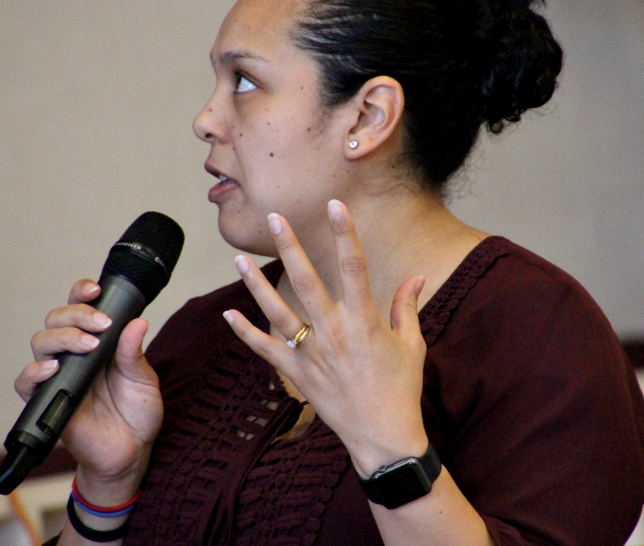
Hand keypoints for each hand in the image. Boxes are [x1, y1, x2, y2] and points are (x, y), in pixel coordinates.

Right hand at [13, 279, 162, 503]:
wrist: (131, 453)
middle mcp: (74, 355)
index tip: (96, 290)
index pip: (79, 308)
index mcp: (97, 342)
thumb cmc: (137, 414)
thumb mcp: (143, 380)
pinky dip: (35, 372)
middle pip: (56, 319)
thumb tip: (137, 322)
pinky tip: (54, 369)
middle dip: (76, 315)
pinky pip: (26, 382)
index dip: (81, 293)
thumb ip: (133, 353)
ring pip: (41, 342)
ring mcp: (59, 377)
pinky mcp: (47, 402)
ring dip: (62, 337)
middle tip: (101, 325)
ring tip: (87, 346)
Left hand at [223, 200, 428, 476]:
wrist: (382, 437)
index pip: (355, 267)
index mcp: (364, 321)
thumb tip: (415, 277)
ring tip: (238, 259)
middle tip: (274, 217)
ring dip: (256, 285)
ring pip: (277, 312)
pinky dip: (245, 333)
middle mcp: (334, 332)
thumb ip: (407, 307)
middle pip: (306, 282)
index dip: (345, 233)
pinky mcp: (296, 375)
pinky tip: (227, 313)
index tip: (335, 205)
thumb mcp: (412, 345)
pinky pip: (265, 350)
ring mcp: (311, 354)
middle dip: (290, 247)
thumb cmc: (401, 389)